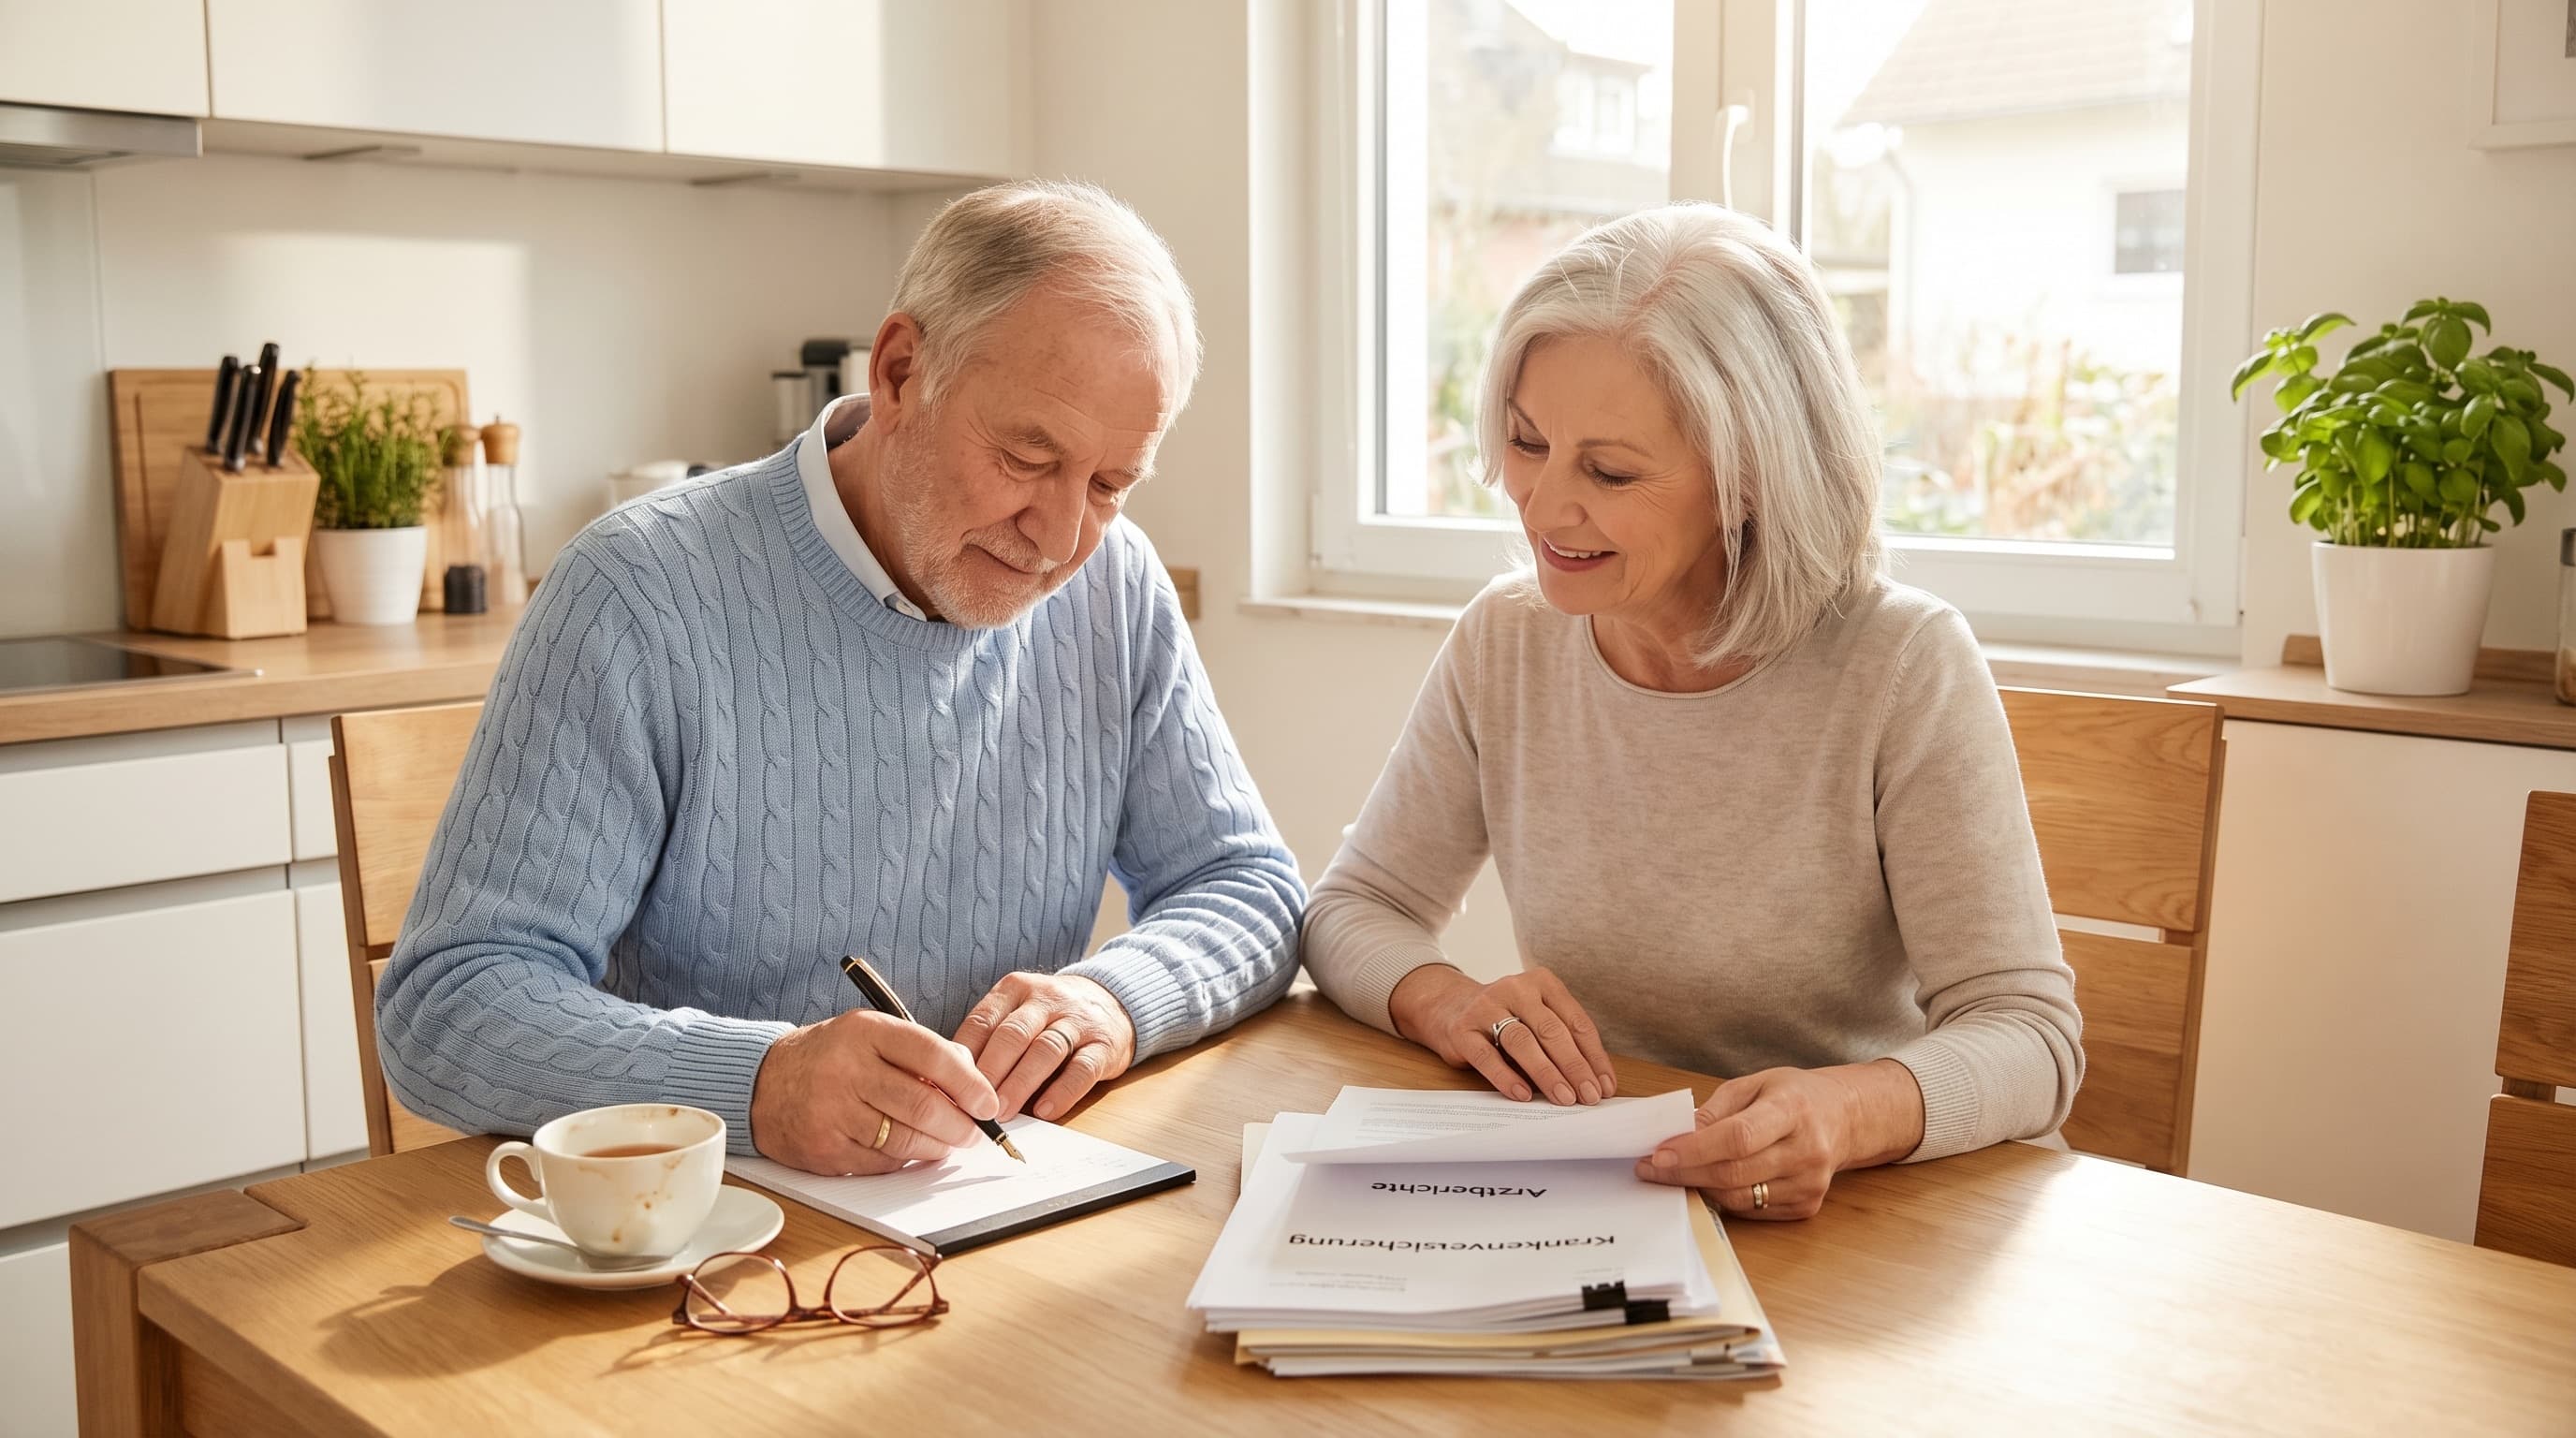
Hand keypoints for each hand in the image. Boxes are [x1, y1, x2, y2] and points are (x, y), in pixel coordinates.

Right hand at [749, 1010, 1000, 1175]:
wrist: (762, 1084)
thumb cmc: (829, 1057)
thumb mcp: (870, 1035)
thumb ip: (918, 1051)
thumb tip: (972, 1079)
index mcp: (865, 1032)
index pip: (932, 1055)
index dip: (969, 1082)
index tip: (988, 1102)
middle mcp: (847, 1070)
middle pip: (923, 1104)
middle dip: (960, 1124)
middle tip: (974, 1132)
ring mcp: (833, 1112)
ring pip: (906, 1139)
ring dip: (937, 1146)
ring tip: (948, 1142)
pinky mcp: (825, 1149)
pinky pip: (882, 1162)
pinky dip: (905, 1160)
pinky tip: (911, 1150)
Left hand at [954, 971, 1137, 1120]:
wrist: (1112, 1002)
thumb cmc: (1051, 1017)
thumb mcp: (1018, 1013)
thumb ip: (990, 1040)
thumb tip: (951, 1083)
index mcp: (1016, 990)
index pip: (983, 1021)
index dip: (964, 1057)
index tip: (948, 1087)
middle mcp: (1046, 999)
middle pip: (1013, 1035)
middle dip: (991, 1073)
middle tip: (974, 1105)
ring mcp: (1078, 1020)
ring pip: (1045, 1050)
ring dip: (1020, 1084)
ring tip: (1002, 1113)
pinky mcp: (1104, 1044)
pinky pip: (1082, 1069)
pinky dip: (1062, 1092)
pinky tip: (1045, 1110)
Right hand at [1386, 964, 1616, 1106]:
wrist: (1449, 1007)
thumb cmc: (1506, 1018)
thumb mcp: (1537, 1017)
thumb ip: (1561, 1039)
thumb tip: (1593, 1081)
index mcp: (1542, 982)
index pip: (1576, 1022)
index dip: (1594, 1056)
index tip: (1605, 1085)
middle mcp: (1515, 988)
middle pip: (1552, 1031)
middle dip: (1575, 1067)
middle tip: (1589, 1096)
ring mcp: (1486, 1007)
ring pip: (1522, 1042)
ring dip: (1547, 1073)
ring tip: (1564, 1098)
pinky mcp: (1462, 1030)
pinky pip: (1487, 1056)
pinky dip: (1507, 1077)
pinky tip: (1523, 1095)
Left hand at [1635, 1060, 1921, 1220]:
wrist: (1845, 1118)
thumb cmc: (1795, 1097)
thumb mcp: (1756, 1084)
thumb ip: (1717, 1109)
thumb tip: (1680, 1134)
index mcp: (1792, 1110)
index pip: (1738, 1137)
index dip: (1695, 1149)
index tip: (1658, 1154)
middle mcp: (1806, 1150)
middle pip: (1734, 1172)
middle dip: (1684, 1173)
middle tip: (1651, 1168)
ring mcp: (1810, 1183)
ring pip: (1740, 1197)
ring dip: (1699, 1187)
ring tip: (1674, 1173)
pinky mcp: (1807, 1205)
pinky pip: (1753, 1209)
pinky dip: (1725, 1197)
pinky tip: (1710, 1182)